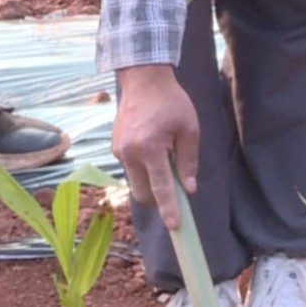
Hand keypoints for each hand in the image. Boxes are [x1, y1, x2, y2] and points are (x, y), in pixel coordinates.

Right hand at [112, 64, 198, 229]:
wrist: (143, 80)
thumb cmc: (171, 102)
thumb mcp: (189, 129)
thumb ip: (188, 161)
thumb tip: (189, 189)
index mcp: (150, 147)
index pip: (161, 187)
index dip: (169, 209)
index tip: (175, 226)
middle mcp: (130, 153)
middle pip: (143, 193)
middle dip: (158, 199)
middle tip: (175, 190)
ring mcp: (119, 151)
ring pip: (136, 184)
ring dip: (151, 183)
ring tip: (164, 159)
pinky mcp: (116, 148)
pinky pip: (131, 170)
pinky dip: (143, 170)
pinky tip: (153, 151)